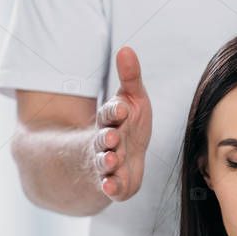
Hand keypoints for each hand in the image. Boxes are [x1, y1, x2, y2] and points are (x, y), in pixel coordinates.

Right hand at [93, 46, 151, 199]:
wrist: (120, 155)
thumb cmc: (128, 123)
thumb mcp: (132, 99)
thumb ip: (130, 77)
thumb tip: (126, 48)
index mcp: (112, 120)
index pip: (110, 113)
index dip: (114, 111)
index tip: (121, 107)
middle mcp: (107, 142)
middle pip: (104, 139)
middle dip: (107, 138)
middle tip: (112, 136)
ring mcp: (109, 163)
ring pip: (104, 162)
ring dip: (107, 161)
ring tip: (112, 159)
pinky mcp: (114, 182)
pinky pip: (110, 186)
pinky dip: (110, 187)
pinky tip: (111, 187)